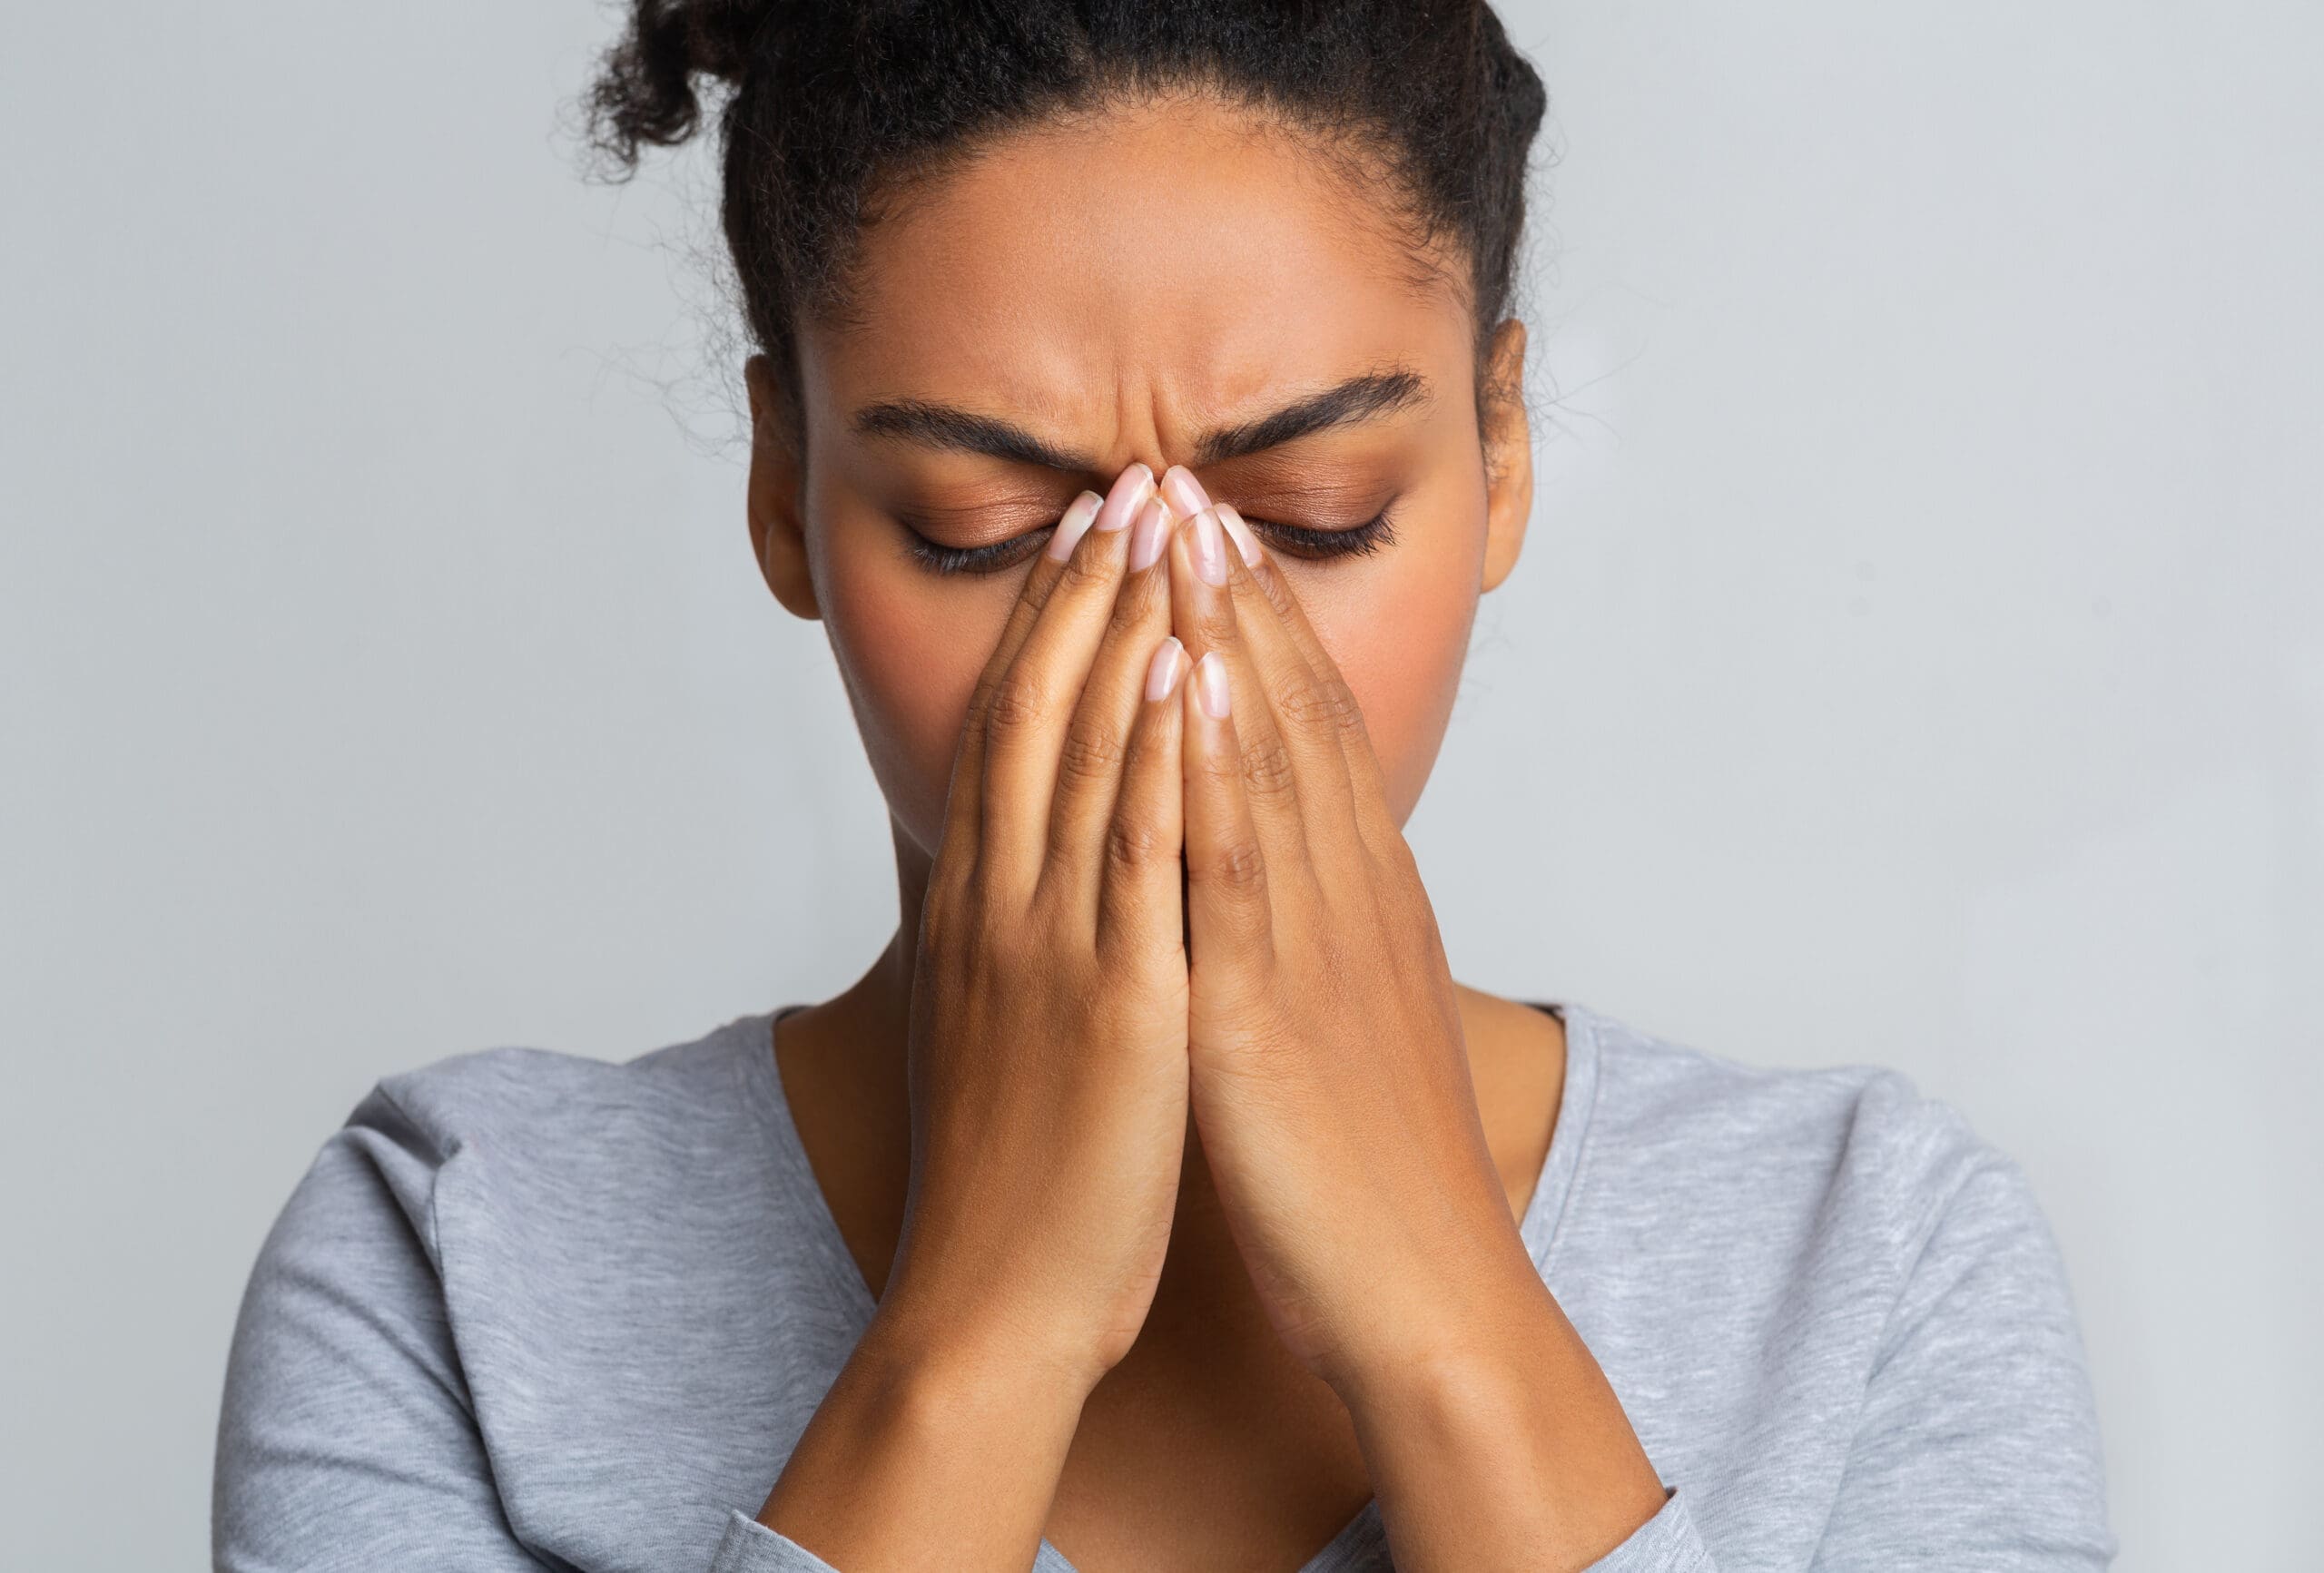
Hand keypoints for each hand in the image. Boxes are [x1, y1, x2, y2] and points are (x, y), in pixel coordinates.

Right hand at [883, 463, 1193, 1387]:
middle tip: (1127, 481)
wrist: (995, 1306)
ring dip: (1123, 628)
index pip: (1011, 732)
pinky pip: (1134, 852)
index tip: (1088, 534)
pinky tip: (1181, 668)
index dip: (1048, 625)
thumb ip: (1018, 938)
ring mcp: (1050, 947)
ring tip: (1161, 524)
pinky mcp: (1112, 1002)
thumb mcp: (999, 1029)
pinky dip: (1154, 752)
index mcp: (982, 912)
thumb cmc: (1015, 1179)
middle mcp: (1002, 907)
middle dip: (1085, 590)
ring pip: (1081, 755)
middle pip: (1037, 713)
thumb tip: (1036, 878)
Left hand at [1157, 473, 1527, 1387]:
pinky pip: (1242, 865)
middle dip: (1240, 595)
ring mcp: (1319, 946)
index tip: (1221, 537)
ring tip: (1181, 528)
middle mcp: (1352, 901)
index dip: (1267, 630)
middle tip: (1189, 484)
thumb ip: (1322, 944)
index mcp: (1364, 907)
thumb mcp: (1354, 1030)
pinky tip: (1183, 680)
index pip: (1316, 737)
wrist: (1431, 1299)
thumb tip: (1291, 890)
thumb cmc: (1381, 1180)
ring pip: (1271, 761)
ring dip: (1223, 636)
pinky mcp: (1276, 1009)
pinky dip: (1215, 763)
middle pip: (1297, 720)